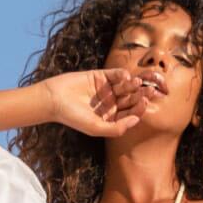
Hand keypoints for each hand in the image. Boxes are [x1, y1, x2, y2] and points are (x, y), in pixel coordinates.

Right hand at [40, 68, 158, 136]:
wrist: (53, 99)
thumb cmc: (73, 117)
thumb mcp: (96, 128)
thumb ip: (116, 128)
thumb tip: (136, 121)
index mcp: (111, 117)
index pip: (130, 113)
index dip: (139, 109)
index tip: (144, 103)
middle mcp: (111, 103)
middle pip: (130, 99)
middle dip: (140, 95)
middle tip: (149, 91)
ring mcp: (106, 89)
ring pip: (125, 86)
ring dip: (132, 84)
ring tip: (137, 82)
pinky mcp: (100, 76)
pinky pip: (115, 74)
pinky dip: (121, 74)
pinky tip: (126, 76)